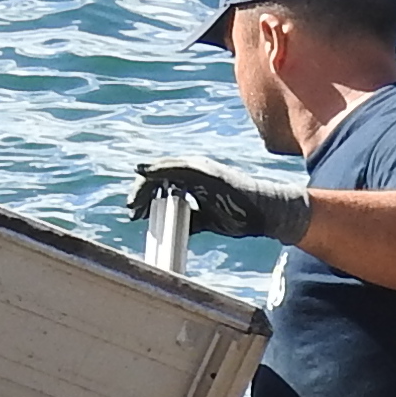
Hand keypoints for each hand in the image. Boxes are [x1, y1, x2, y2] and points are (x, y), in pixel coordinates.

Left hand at [131, 160, 312, 246]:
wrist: (265, 212)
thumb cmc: (240, 215)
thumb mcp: (207, 220)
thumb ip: (191, 219)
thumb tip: (174, 228)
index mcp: (194, 180)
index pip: (162, 183)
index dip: (145, 195)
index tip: (134, 212)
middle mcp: (195, 171)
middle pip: (159, 175)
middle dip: (141, 191)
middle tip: (130, 209)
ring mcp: (201, 169)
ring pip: (165, 170)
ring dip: (145, 183)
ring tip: (133, 201)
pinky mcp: (207, 172)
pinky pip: (179, 168)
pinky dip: (160, 168)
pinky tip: (146, 172)